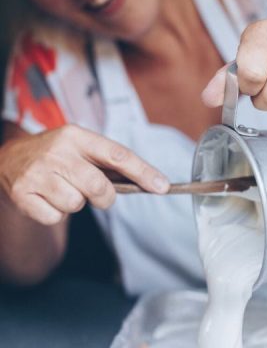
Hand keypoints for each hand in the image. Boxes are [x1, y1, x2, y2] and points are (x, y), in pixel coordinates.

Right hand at [0, 125, 169, 224]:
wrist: (9, 159)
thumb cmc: (58, 155)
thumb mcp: (80, 147)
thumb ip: (108, 162)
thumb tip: (147, 181)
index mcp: (77, 136)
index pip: (118, 155)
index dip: (143, 172)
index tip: (163, 186)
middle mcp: (57, 151)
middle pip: (99, 186)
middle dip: (105, 197)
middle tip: (98, 193)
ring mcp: (37, 173)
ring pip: (76, 204)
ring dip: (75, 203)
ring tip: (63, 189)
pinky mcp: (22, 195)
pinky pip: (55, 218)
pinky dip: (56, 213)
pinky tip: (48, 198)